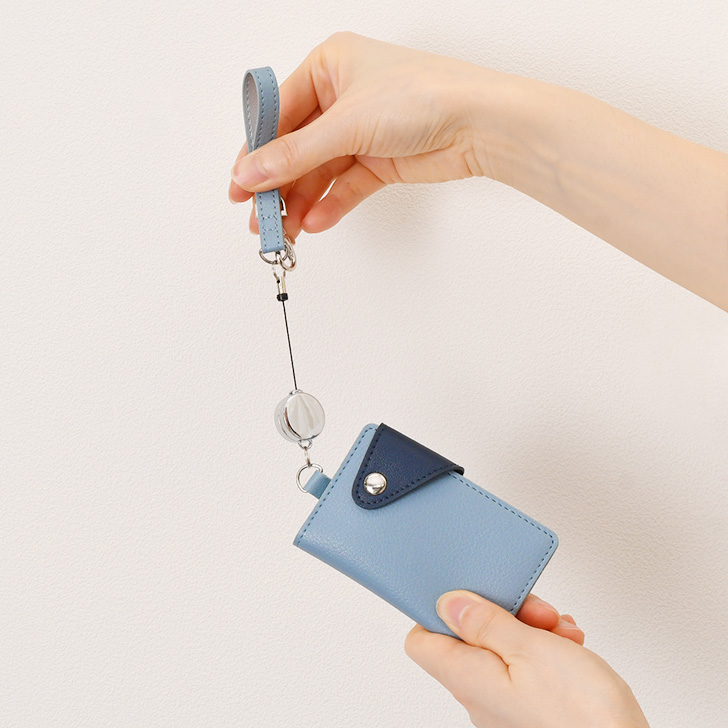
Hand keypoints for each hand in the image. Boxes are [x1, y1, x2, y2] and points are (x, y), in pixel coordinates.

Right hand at [229, 31, 495, 237]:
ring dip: (302, 203)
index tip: (238, 186)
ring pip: (320, 172)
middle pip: (298, 148)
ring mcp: (362, 131)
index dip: (256, 152)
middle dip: (278, 186)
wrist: (478, 123)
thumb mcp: (345, 123)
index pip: (279, 114)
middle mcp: (343, 97)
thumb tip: (249, 175)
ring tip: (286, 231)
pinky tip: (316, 224)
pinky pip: (346, 186)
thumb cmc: (421, 96)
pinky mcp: (380, 161)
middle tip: (260, 218)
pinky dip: (331, 205)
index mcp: (329, 67)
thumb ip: (294, 155)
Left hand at [405, 590, 648, 727]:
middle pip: (469, 638)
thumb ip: (486, 623)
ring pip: (502, 650)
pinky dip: (545, 651)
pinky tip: (569, 647)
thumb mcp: (531, 649)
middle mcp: (479, 696)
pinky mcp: (532, 711)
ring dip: (531, 630)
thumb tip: (448, 603)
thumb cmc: (583, 718)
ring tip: (560, 631)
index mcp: (467, 678)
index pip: (421, 640)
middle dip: (502, 613)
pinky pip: (526, 670)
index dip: (435, 611)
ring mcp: (505, 707)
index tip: (466, 591)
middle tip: (535, 610)